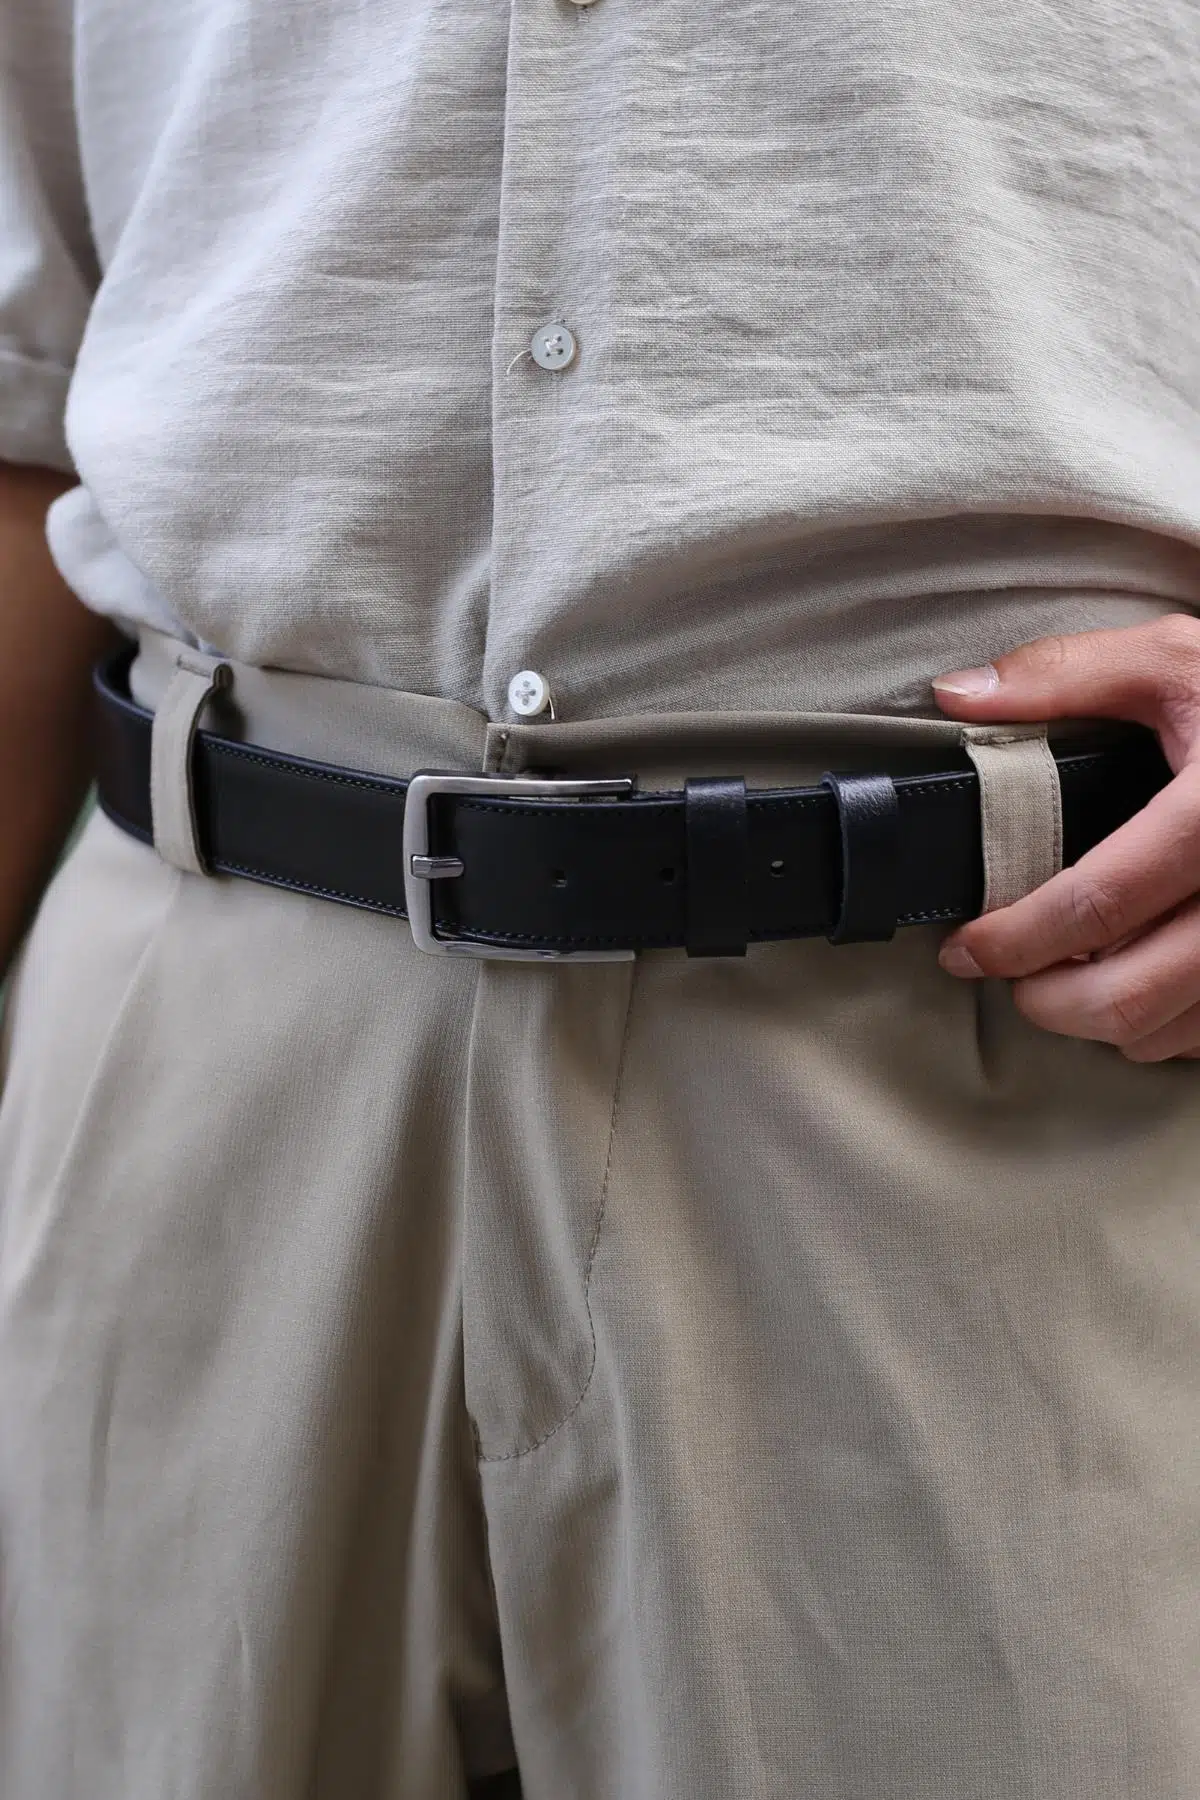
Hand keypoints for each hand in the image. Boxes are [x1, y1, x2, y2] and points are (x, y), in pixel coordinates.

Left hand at [931, 614, 1199, 1061]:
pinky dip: (1166, 1027)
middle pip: (1127, 999)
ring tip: (1069, 977)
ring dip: (1103, 1022)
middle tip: (1011, 977)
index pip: (1095, 907)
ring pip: (1170, 1033)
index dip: (1013, 941)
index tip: (964, 950)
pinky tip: (1143, 982)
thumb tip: (958, 695)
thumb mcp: (1180, 659)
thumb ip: (1068, 674)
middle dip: (1046, 1003)